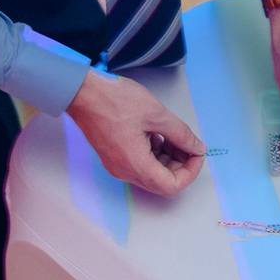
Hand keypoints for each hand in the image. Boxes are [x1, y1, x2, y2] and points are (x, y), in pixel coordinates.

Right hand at [67, 69, 205, 195]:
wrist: (83, 92)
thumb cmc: (115, 100)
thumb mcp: (157, 114)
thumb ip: (181, 134)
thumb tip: (197, 147)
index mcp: (136, 165)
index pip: (171, 186)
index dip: (190, 172)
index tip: (197, 152)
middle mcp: (125, 171)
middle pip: (162, 182)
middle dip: (180, 164)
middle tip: (188, 142)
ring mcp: (118, 165)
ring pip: (152, 172)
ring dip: (168, 157)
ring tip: (173, 134)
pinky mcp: (114, 156)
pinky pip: (140, 163)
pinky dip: (154, 153)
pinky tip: (157, 133)